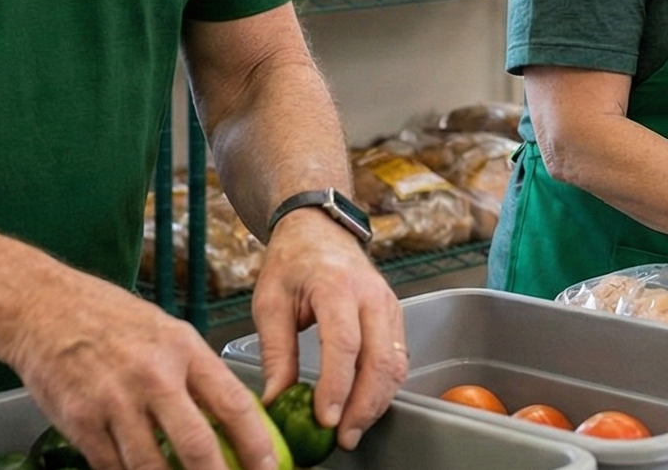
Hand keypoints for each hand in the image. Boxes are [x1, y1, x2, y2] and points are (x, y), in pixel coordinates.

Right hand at [0, 271, 277, 469]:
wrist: (42, 307)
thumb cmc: (109, 318)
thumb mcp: (167, 331)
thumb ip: (197, 373)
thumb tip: (232, 418)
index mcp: (183, 349)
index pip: (233, 404)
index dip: (256, 446)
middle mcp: (152, 376)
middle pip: (197, 446)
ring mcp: (114, 401)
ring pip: (152, 468)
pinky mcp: (80, 422)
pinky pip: (113, 467)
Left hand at [248, 210, 406, 450]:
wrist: (318, 230)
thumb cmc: (291, 263)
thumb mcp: (269, 303)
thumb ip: (276, 353)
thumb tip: (275, 401)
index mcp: (336, 285)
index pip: (343, 343)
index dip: (337, 385)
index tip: (324, 419)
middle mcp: (371, 295)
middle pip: (380, 359)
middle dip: (363, 405)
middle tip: (343, 437)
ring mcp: (388, 305)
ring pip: (396, 363)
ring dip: (377, 402)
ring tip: (352, 429)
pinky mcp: (395, 315)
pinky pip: (398, 358)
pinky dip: (384, 387)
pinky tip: (365, 406)